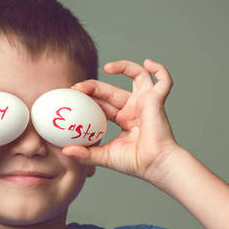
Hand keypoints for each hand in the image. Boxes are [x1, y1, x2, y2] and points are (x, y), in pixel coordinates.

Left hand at [62, 59, 180, 183]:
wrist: (155, 165)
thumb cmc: (135, 163)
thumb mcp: (104, 157)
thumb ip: (85, 154)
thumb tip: (65, 150)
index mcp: (123, 119)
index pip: (103, 103)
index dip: (89, 97)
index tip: (73, 95)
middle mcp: (134, 108)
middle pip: (112, 90)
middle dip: (94, 86)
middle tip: (77, 87)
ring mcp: (146, 103)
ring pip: (137, 76)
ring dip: (123, 67)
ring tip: (107, 67)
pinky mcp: (157, 101)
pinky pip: (164, 81)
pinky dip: (160, 69)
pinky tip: (148, 62)